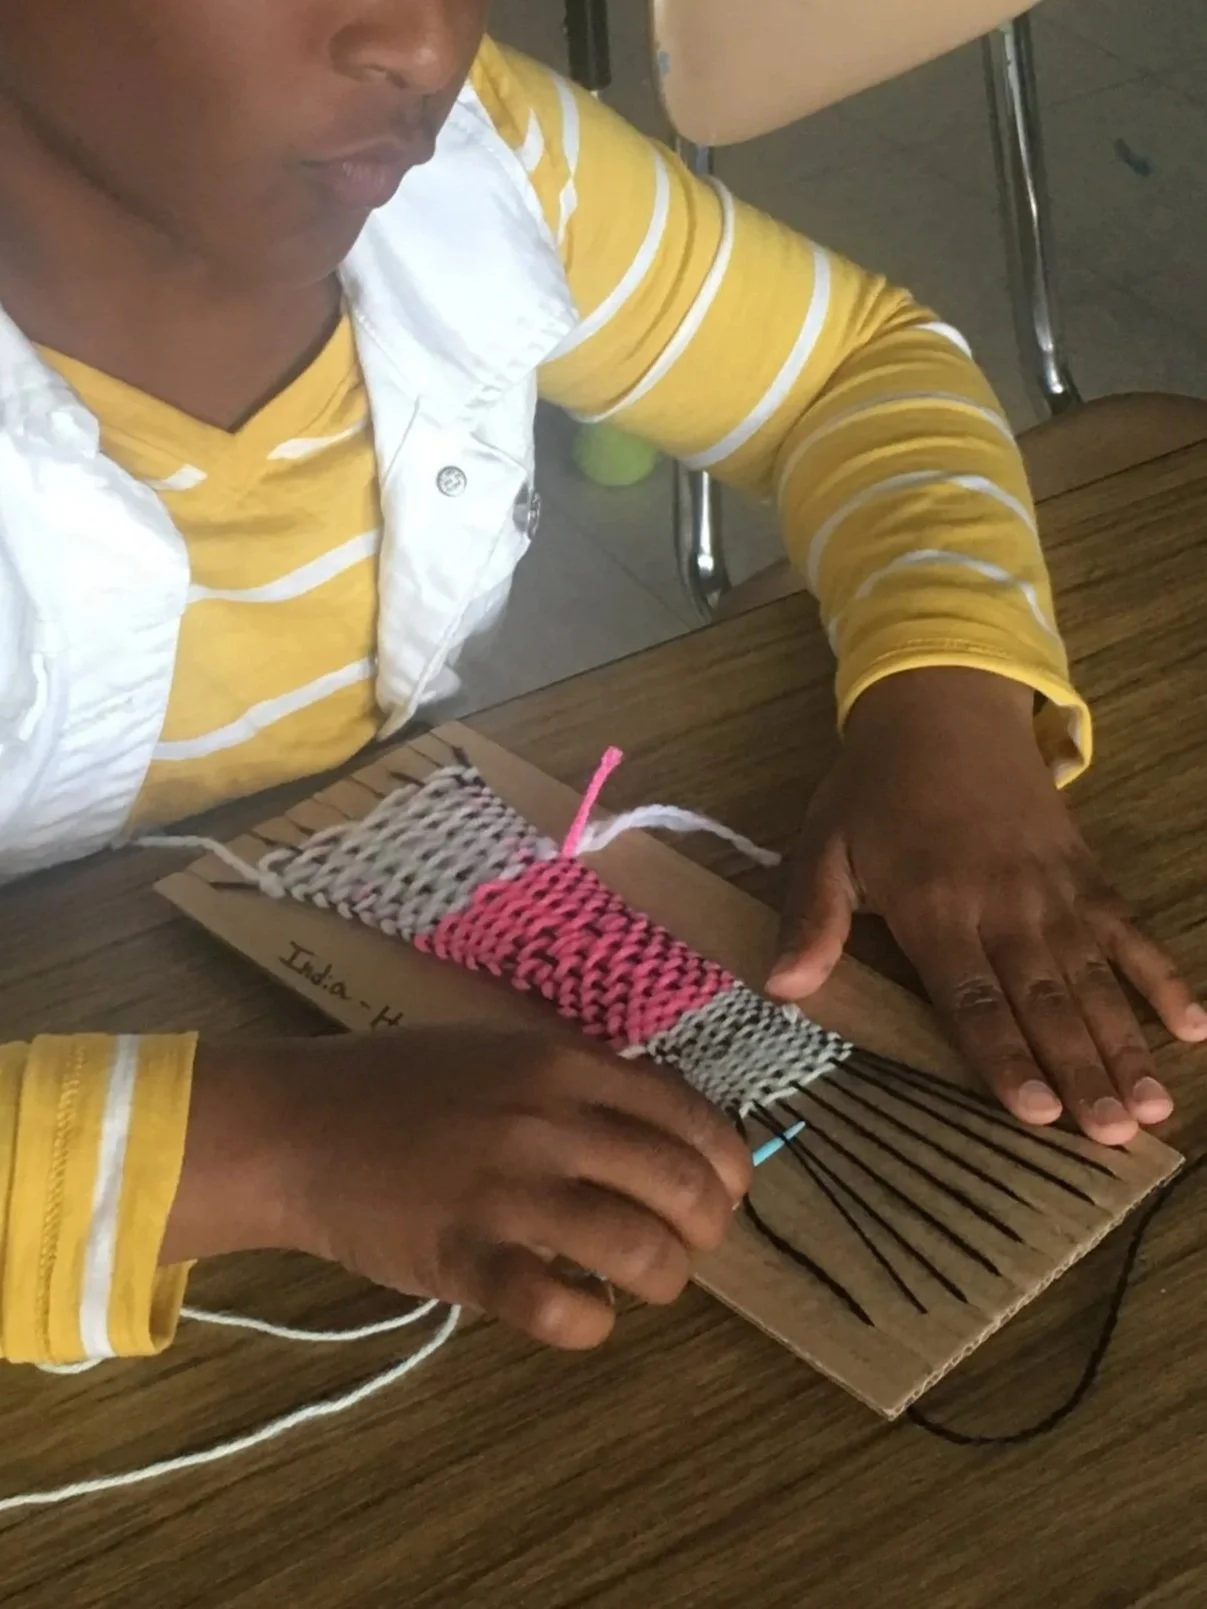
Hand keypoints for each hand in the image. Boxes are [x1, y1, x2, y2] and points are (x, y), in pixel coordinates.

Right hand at [164, 1029, 751, 1349]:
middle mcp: (550, 1122)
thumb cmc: (400, 1085)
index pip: (690, 1116)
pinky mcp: (467, 1260)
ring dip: (662, 1279)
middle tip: (686, 1245)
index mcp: (563, 1065)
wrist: (296, 1129)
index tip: (724, 1193)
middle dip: (706, 1229)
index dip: (727, 1165)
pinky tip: (583, 1312)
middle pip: (682, 1187)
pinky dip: (591, 1322)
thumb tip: (663, 1119)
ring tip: (642, 1284)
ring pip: (640, 1251)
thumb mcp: (501, 1050)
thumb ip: (579, 1078)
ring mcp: (509, 1192)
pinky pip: (561, 1309)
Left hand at [767, 667, 1206, 1144]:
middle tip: (1113, 1136)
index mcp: (933, 905)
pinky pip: (1129, 928)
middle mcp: (1002, 904)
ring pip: (1093, 976)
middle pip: (1043, 999)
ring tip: (1151, 1107)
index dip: (1005, 1057)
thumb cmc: (874, 790)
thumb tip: (782, 988)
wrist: (942, 705)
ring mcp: (1052, 888)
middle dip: (1080, 1069)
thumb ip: (811, 918)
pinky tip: (1194, 1024)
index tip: (1038, 1113)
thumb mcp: (822, 845)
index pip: (970, 997)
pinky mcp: (1085, 871)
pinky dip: (1163, 975)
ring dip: (1124, 1041)